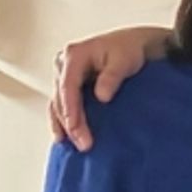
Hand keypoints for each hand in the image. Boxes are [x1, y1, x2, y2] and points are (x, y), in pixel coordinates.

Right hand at [48, 26, 167, 150]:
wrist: (133, 45)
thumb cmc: (128, 49)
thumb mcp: (124, 60)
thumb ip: (112, 77)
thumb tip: (101, 96)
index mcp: (74, 55)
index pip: (68, 87)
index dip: (71, 111)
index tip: (77, 130)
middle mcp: (63, 64)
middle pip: (61, 98)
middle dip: (69, 124)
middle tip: (83, 144)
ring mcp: (64, 75)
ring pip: (58, 103)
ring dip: (63, 125)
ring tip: (72, 146)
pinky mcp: (69, 84)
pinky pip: (62, 104)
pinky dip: (64, 120)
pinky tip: (67, 137)